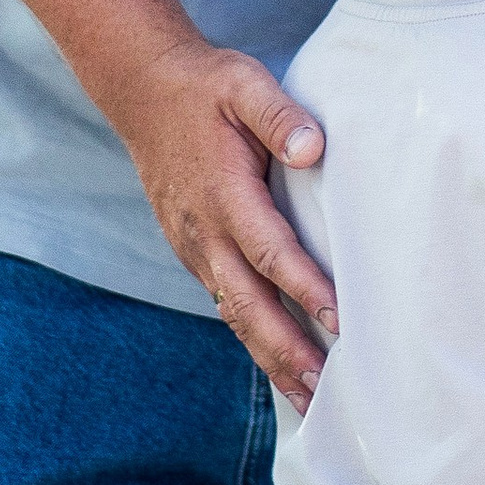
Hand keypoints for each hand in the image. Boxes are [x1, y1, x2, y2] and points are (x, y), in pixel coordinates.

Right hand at [108, 38, 336, 409]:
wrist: (144, 92)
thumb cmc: (206, 88)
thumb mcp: (244, 84)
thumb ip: (279, 115)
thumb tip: (312, 148)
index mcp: (223, 195)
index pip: (270, 251)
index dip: (304, 288)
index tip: (339, 321)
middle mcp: (205, 233)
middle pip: (249, 304)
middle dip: (287, 351)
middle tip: (326, 392)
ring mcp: (195, 248)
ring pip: (235, 314)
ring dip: (270, 358)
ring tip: (310, 400)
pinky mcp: (194, 253)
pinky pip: (225, 303)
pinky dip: (251, 337)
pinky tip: (278, 363)